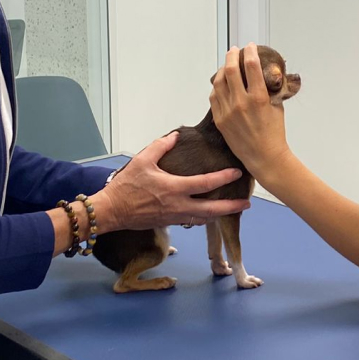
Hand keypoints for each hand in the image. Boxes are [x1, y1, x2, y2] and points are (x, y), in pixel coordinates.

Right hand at [92, 132, 249, 231]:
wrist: (112, 210)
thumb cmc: (126, 185)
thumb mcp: (142, 160)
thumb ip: (161, 146)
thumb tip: (175, 136)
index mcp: (174, 188)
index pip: (205, 183)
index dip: (223, 177)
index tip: (237, 173)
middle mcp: (178, 205)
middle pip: (211, 209)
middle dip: (231, 207)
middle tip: (246, 204)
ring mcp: (174, 217)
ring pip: (203, 219)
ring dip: (219, 214)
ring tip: (232, 210)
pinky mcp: (169, 223)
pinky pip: (191, 222)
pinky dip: (204, 218)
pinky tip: (209, 214)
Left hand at [209, 44, 290, 177]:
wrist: (265, 157)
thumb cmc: (274, 134)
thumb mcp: (277, 106)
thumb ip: (269, 89)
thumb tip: (265, 75)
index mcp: (259, 97)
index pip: (251, 66)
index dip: (250, 53)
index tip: (249, 47)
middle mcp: (241, 102)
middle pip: (230, 70)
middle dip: (232, 56)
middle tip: (234, 51)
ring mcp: (228, 111)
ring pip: (219, 82)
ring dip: (222, 69)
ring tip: (226, 65)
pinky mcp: (220, 119)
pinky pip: (214, 97)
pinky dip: (217, 87)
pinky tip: (221, 84)